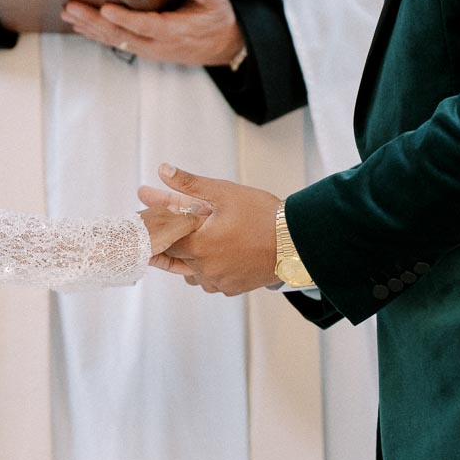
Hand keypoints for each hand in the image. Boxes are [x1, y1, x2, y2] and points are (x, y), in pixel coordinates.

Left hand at [62, 0, 245, 66]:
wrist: (224, 47)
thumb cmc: (218, 21)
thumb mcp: (219, 5)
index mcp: (174, 32)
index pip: (146, 25)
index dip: (125, 19)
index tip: (106, 8)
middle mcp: (157, 44)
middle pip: (121, 35)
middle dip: (94, 21)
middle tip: (72, 9)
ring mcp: (148, 49)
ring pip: (114, 40)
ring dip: (89, 28)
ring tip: (68, 14)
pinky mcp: (144, 49)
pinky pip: (117, 43)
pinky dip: (97, 34)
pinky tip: (80, 27)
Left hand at [140, 164, 281, 295]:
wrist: (295, 241)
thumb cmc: (262, 214)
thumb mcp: (224, 193)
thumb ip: (190, 184)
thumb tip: (164, 170)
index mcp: (199, 245)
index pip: (167, 243)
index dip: (171, 231)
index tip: (179, 222)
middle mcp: (205, 268)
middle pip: (180, 259)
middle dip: (186, 243)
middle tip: (203, 229)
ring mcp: (219, 281)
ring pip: (195, 274)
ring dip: (198, 261)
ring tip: (215, 243)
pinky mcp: (233, 289)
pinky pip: (214, 283)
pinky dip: (215, 272)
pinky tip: (227, 256)